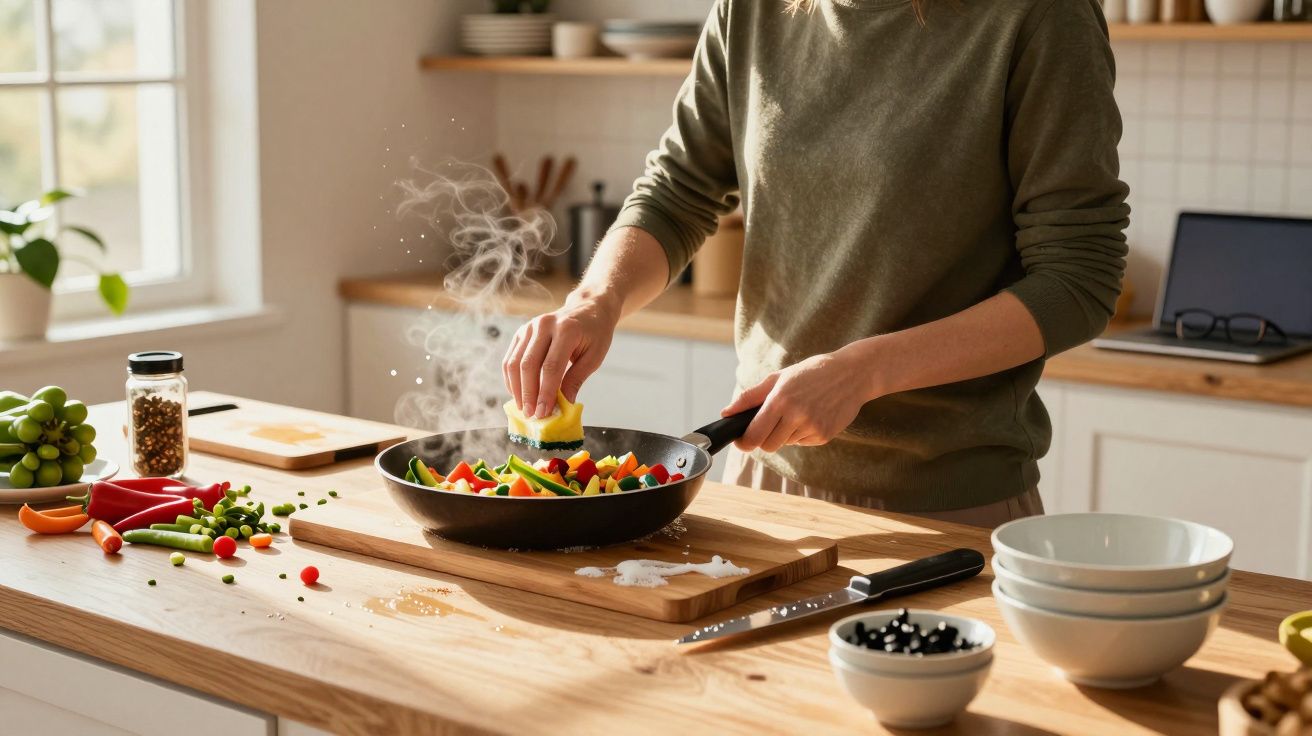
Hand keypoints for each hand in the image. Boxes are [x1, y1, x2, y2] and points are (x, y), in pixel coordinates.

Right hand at [502, 293, 619, 417]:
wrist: (588, 309)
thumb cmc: (595, 334)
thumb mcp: (594, 357)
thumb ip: (576, 379)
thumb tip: (562, 406)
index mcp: (566, 330)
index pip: (551, 366)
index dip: (545, 392)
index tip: (543, 413)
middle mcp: (544, 325)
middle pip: (528, 364)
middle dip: (528, 393)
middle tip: (531, 414)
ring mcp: (529, 327)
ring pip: (514, 362)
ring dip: (516, 388)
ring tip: (524, 408)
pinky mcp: (521, 332)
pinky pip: (510, 358)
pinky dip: (512, 378)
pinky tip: (518, 393)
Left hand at [721, 346, 878, 452]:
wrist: (852, 374)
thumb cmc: (811, 373)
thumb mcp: (778, 378)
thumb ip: (750, 397)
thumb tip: (726, 413)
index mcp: (780, 400)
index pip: (754, 435)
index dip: (744, 442)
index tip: (742, 440)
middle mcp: (796, 415)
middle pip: (768, 446)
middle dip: (764, 438)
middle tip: (771, 424)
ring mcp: (812, 427)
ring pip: (786, 444)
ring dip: (786, 434)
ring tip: (798, 412)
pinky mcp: (825, 436)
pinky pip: (803, 442)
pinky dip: (803, 433)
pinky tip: (813, 415)